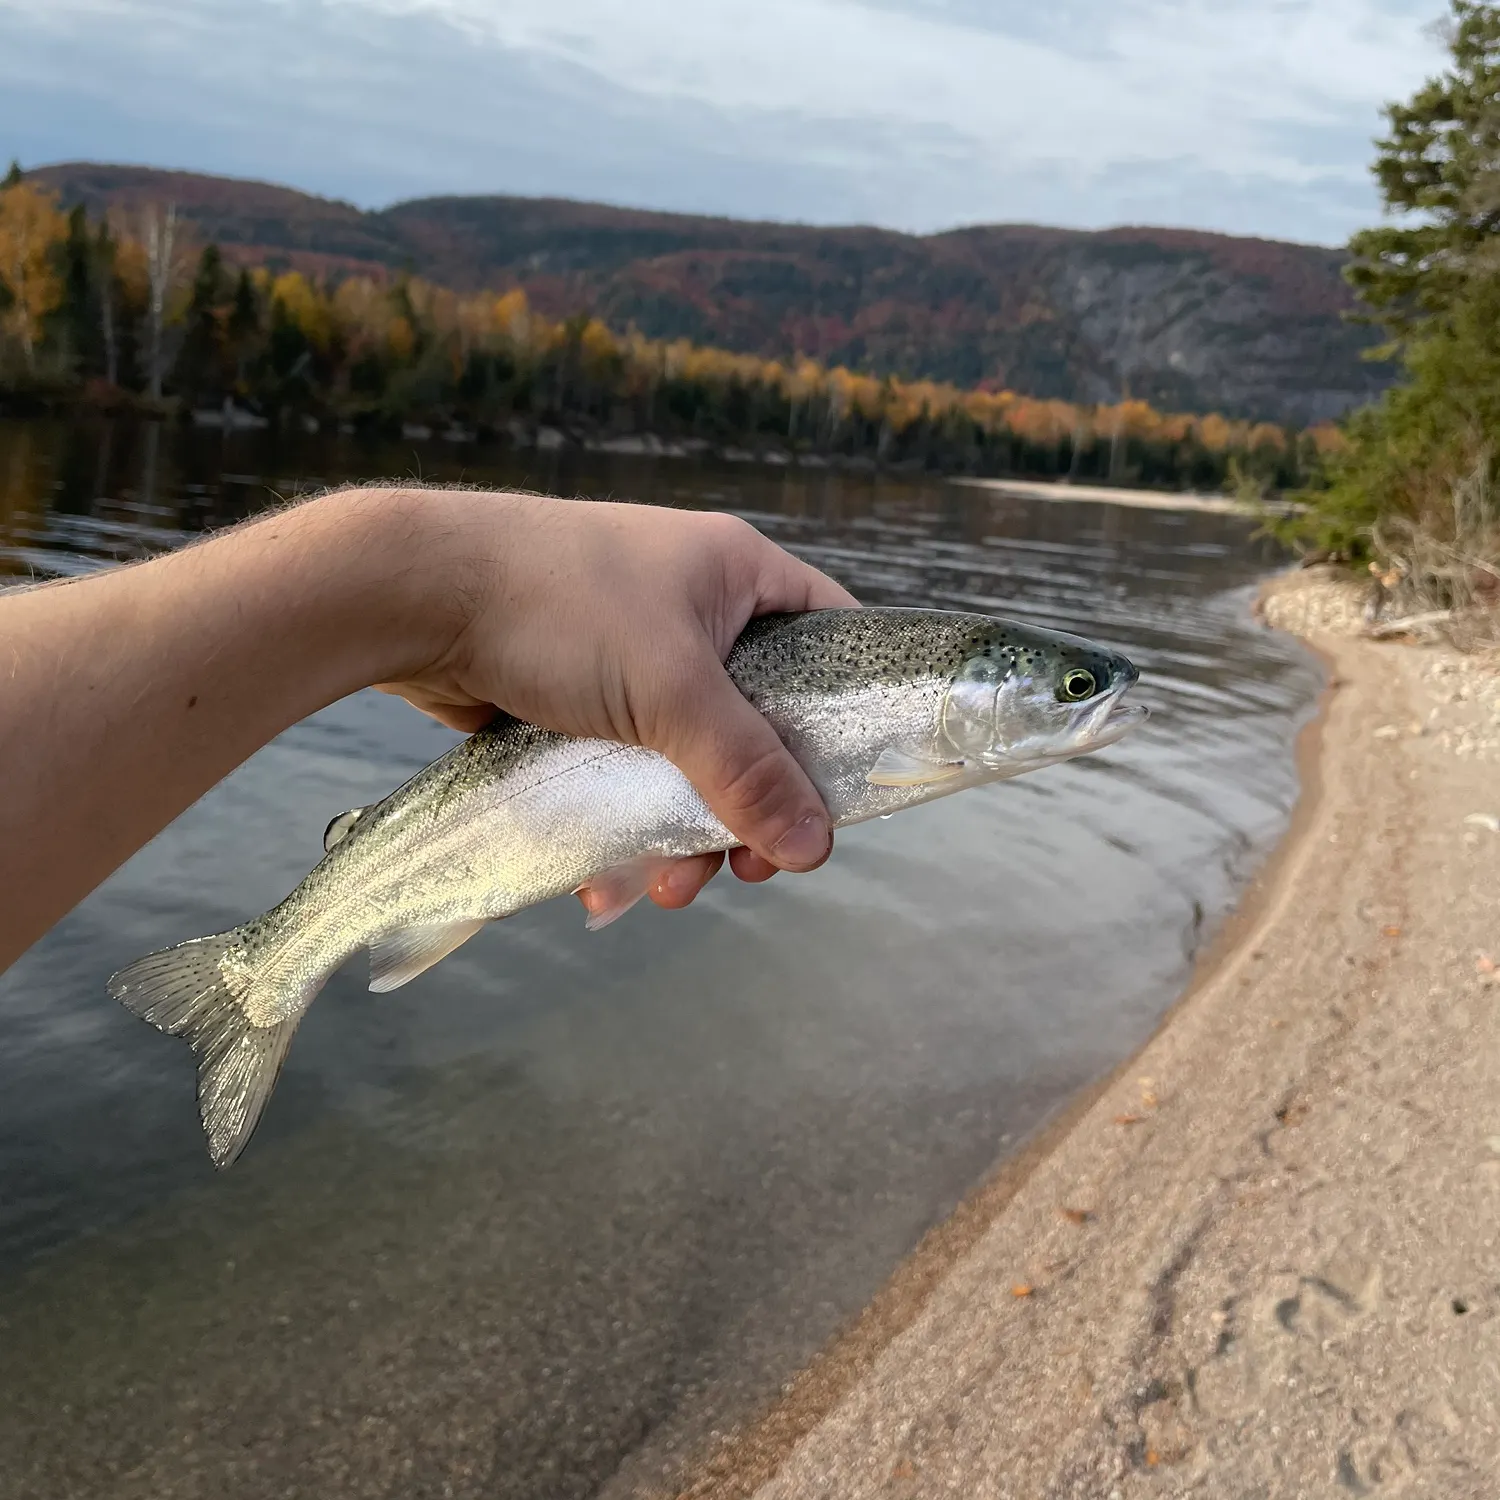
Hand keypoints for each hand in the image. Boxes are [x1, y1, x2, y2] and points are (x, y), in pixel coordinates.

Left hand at [368, 489, 858, 914]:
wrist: (411, 594)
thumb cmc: (558, 609)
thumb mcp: (671, 689)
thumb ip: (746, 769)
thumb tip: (815, 847)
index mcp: (737, 576)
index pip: (831, 641)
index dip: (847, 720)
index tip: (840, 799)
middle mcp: (696, 611)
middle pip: (758, 726)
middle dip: (745, 808)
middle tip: (741, 868)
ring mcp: (635, 656)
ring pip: (688, 762)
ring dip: (678, 834)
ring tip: (655, 890)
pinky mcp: (582, 700)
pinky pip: (629, 772)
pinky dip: (624, 824)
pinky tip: (601, 881)